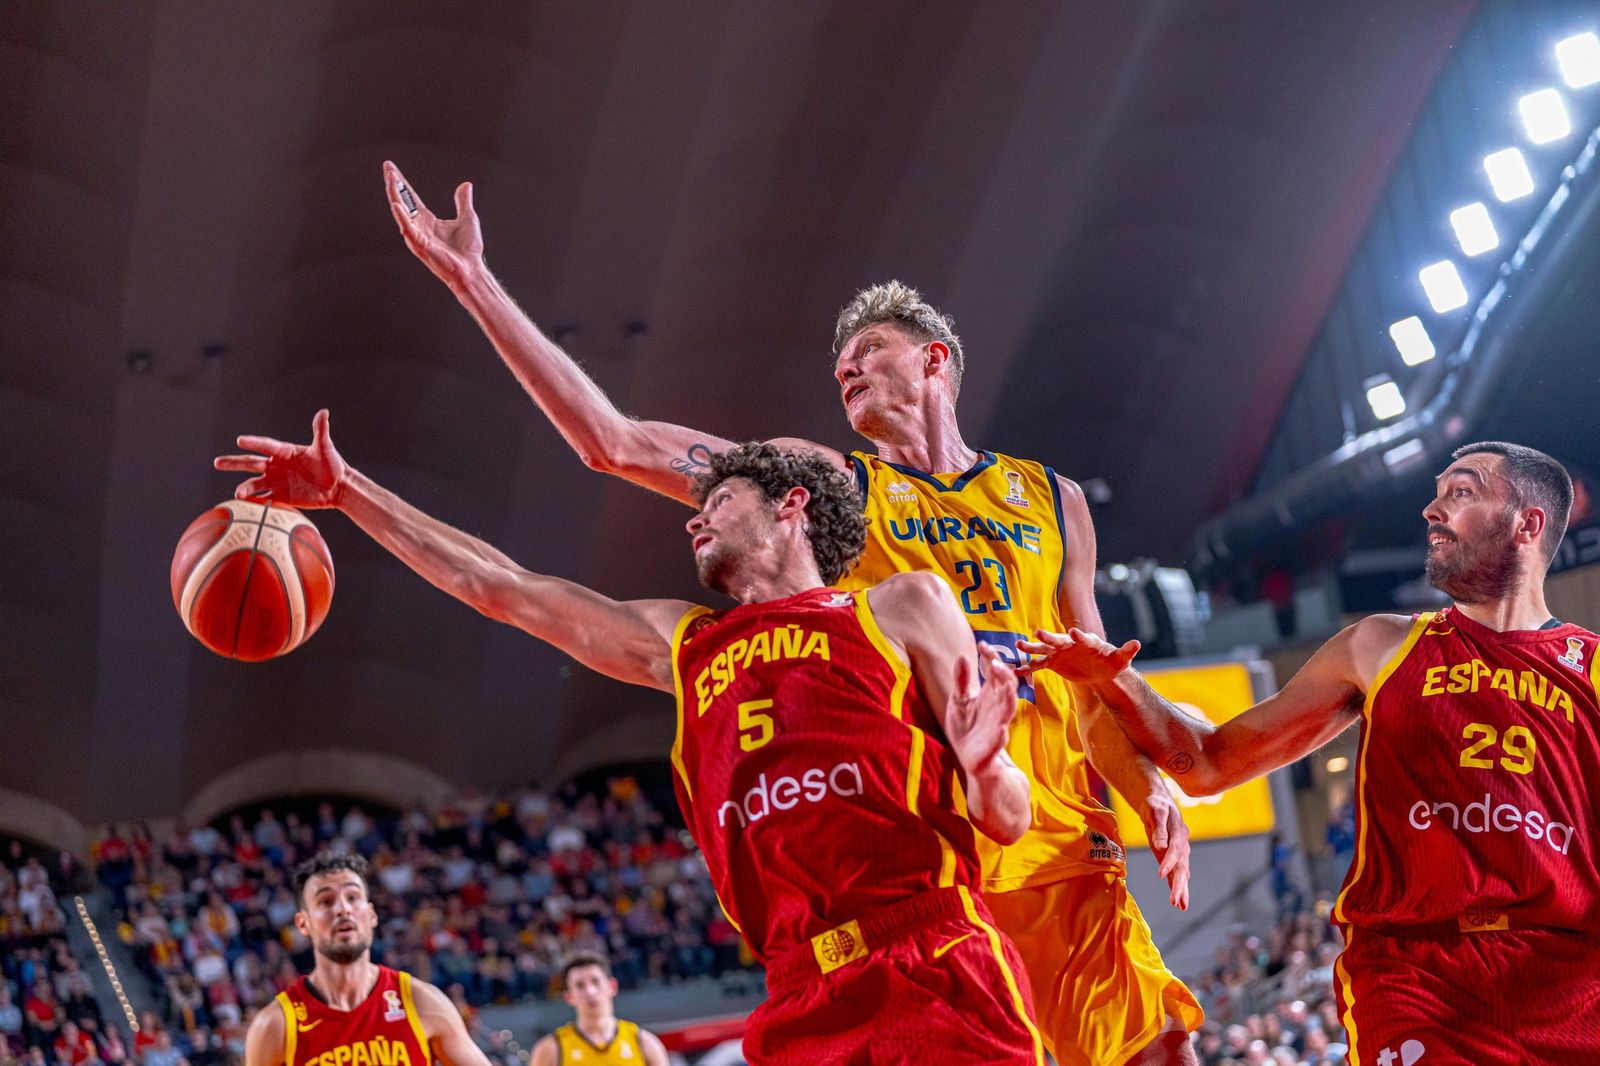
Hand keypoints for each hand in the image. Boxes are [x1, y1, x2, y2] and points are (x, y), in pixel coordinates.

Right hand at [213, 409, 347, 507]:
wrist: (338, 487)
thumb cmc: (332, 464)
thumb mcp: (325, 447)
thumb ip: (320, 431)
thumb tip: (324, 412)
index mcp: (284, 451)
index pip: (266, 445)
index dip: (254, 442)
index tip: (240, 440)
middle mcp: (276, 466)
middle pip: (251, 463)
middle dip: (234, 463)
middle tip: (217, 462)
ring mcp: (277, 482)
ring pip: (255, 483)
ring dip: (245, 488)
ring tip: (238, 493)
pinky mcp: (282, 497)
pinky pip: (265, 500)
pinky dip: (256, 503)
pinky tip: (247, 506)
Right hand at [384, 161, 483, 287]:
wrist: (471, 270)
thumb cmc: (468, 250)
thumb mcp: (468, 218)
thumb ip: (463, 202)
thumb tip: (465, 185)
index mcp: (427, 220)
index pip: (410, 198)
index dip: (402, 183)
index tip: (392, 168)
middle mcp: (419, 227)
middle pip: (402, 201)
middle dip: (394, 184)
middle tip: (387, 167)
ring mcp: (417, 236)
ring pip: (402, 212)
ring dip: (395, 195)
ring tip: (391, 178)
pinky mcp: (420, 245)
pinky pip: (408, 229)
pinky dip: (402, 217)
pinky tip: (397, 205)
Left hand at [945, 645, 1018, 775]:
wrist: (968, 756)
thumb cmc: (966, 726)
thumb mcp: (958, 700)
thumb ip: (961, 680)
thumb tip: (961, 656)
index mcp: (990, 694)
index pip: (995, 671)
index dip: (991, 657)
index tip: (982, 644)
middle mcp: (997, 707)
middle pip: (1007, 686)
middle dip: (1004, 674)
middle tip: (994, 663)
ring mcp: (997, 725)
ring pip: (1009, 709)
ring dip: (1009, 698)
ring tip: (1004, 686)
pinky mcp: (992, 746)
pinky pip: (1000, 740)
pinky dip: (1001, 735)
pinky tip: (1001, 729)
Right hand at [1017, 628, 1137, 683]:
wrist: (1099, 670)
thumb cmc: (1111, 662)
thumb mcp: (1120, 659)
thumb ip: (1126, 651)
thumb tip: (1137, 643)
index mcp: (1086, 641)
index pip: (1082, 637)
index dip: (1078, 635)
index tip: (1072, 632)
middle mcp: (1070, 643)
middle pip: (1058, 639)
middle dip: (1049, 637)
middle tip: (1038, 633)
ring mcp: (1060, 652)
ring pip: (1044, 648)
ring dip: (1032, 647)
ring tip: (1018, 645)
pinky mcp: (1053, 663)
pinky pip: (1039, 665)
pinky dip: (1029, 667)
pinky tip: (1016, 672)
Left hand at [1142, 786, 1190, 910]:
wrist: (1159, 802)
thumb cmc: (1155, 804)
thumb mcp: (1155, 810)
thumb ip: (1159, 829)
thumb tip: (1161, 845)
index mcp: (1179, 831)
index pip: (1174, 849)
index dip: (1169, 861)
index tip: (1161, 874)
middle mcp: (1182, 843)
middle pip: (1182, 866)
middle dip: (1179, 884)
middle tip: (1175, 902)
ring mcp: (1180, 851)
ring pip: (1182, 872)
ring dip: (1181, 889)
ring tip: (1180, 905)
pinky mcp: (1173, 856)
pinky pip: (1177, 873)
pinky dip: (1179, 886)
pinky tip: (1180, 901)